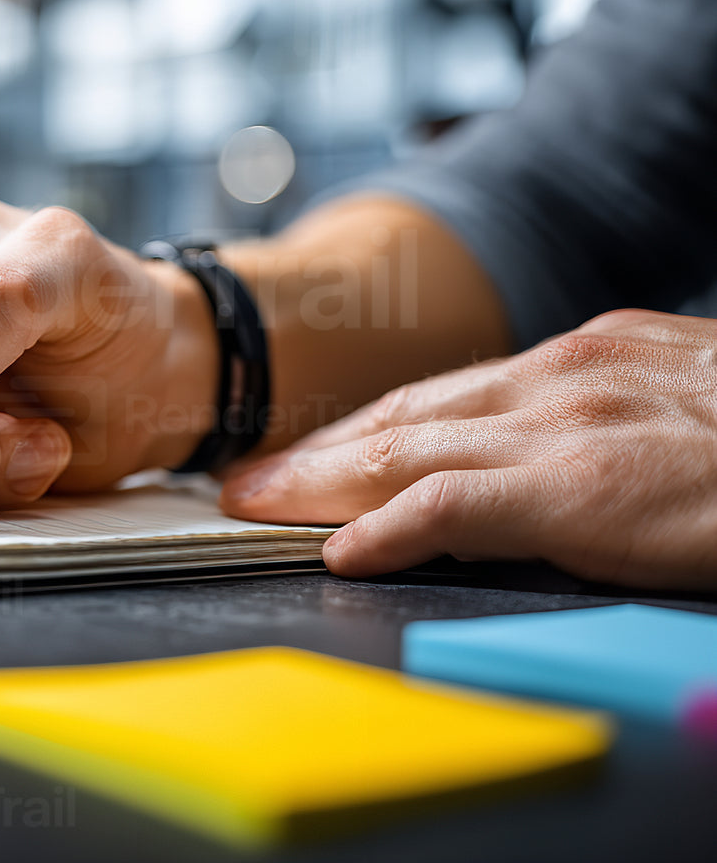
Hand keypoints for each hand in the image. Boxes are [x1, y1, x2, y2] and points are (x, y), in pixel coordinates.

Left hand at [220, 309, 716, 590]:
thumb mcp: (666, 400)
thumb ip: (588, 418)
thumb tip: (526, 455)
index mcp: (575, 360)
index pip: (437, 394)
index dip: (359, 427)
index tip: (305, 451)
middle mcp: (554, 378)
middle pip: (402, 416)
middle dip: (314, 451)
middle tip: (241, 477)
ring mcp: (561, 426)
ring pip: (405, 448)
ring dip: (317, 481)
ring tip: (253, 504)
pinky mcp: (579, 484)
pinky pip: (453, 503)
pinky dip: (388, 525)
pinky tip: (342, 547)